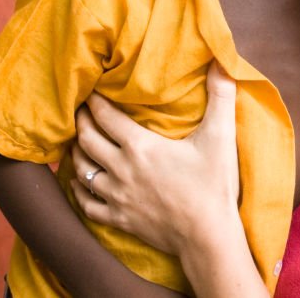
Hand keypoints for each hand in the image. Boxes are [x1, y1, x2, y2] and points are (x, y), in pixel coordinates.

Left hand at [70, 63, 240, 255]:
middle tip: (79, 111)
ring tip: (78, 141)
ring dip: (77, 153)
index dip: (95, 102)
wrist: (208, 237)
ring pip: (82, 169)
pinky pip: (87, 203)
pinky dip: (80, 190)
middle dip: (80, 122)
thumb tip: (222, 62)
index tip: (90, 91)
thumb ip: (221, 96)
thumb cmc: (213, 185)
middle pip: (87, 139)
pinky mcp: (119, 219)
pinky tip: (80, 183)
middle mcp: (121, 169)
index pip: (106, 117)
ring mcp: (117, 196)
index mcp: (141, 146)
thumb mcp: (220, 136)